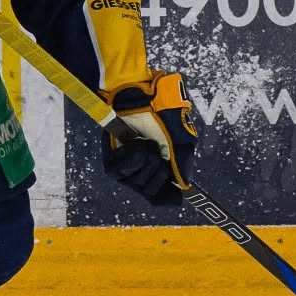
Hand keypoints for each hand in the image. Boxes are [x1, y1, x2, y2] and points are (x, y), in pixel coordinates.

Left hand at [101, 71, 197, 204]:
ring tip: (146, 144)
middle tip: (158, 154)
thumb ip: (182, 164)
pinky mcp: (111, 161)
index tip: (175, 196)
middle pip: (150, 193)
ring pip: (136, 184)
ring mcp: (126, 168)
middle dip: (157, 173)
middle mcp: (142, 171)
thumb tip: (184, 185)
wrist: (140, 98)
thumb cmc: (162, 115)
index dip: (168, 197)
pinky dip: (131, 158)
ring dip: (145, 162)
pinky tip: (135, 144)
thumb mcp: (181, 140)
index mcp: (161, 168)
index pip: (162, 196)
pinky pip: (120, 172)